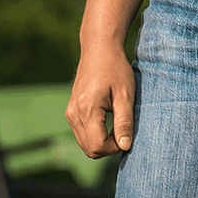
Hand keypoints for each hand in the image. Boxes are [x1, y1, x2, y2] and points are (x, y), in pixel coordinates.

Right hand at [65, 42, 135, 157]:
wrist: (99, 49)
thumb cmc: (115, 68)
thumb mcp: (125, 94)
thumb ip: (124, 122)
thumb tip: (125, 147)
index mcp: (87, 109)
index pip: (97, 146)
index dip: (114, 147)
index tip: (127, 135)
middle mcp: (73, 113)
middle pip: (89, 149)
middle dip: (108, 148)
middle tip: (123, 131)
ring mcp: (70, 112)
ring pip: (84, 143)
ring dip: (101, 142)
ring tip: (117, 125)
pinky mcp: (71, 110)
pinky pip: (81, 133)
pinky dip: (95, 135)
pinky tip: (108, 122)